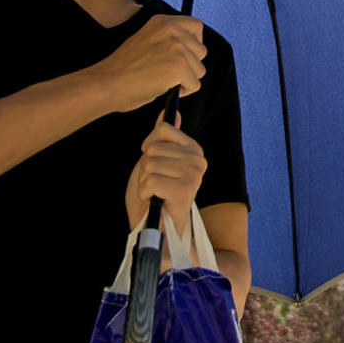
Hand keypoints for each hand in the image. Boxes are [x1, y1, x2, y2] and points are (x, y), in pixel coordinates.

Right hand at [92, 14, 206, 112]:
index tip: (183, 57)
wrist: (105, 83)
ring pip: (199, 69)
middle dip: (190, 66)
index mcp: (162, 21)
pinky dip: (183, 92)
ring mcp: (176, 47)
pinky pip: (195, 84)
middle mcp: (171, 30)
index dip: (194, 44)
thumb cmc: (122, 70)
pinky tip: (164, 90)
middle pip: (201, 50)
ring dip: (186, 79)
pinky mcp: (178, 67)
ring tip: (163, 82)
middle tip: (169, 75)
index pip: (197, 26)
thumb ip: (167, 40)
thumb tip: (191, 50)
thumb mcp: (147, 41)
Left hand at [125, 107, 207, 229]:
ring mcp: (194, 175)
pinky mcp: (184, 190)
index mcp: (194, 150)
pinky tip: (153, 200)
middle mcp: (199, 161)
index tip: (154, 163)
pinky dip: (144, 192)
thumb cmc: (155, 196)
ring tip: (155, 193)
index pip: (163, 129)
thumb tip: (172, 112)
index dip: (149, 146)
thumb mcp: (156, 160)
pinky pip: (150, 180)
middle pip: (153, 147)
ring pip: (150, 164)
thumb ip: (165, 137)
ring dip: (144, 181)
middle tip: (154, 184)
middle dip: (145, 167)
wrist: (157, 230)